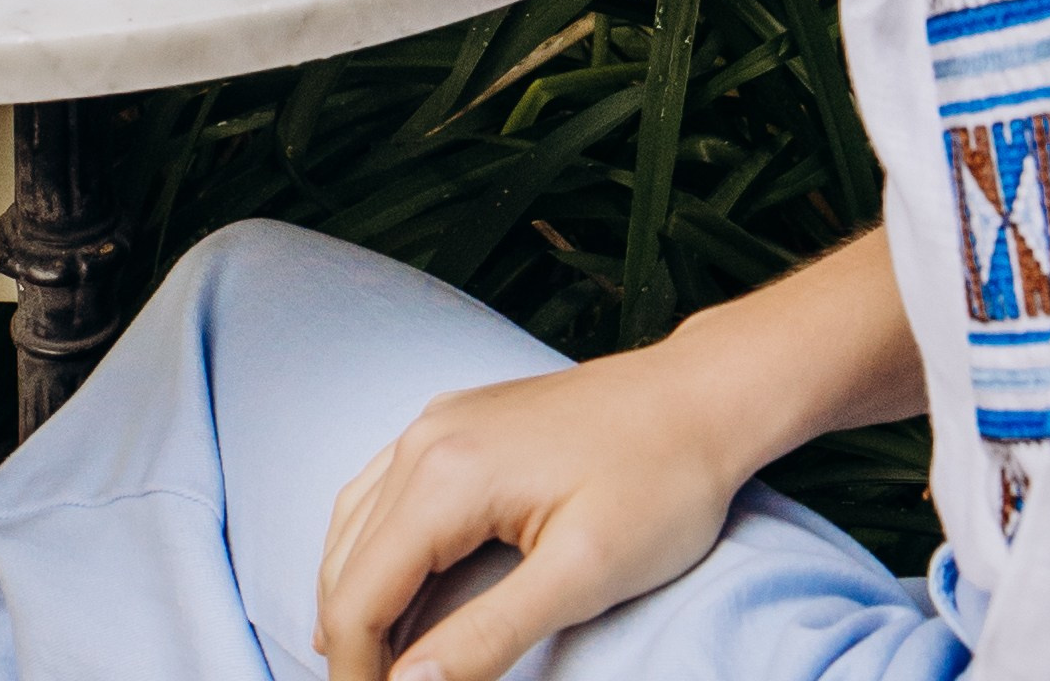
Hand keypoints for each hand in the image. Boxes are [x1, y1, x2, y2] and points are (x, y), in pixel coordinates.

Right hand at [314, 339, 737, 680]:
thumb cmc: (660, 483)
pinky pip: (382, 493)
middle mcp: (426, 438)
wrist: (703, 397)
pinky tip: (389, 592)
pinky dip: (371, 554)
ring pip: (355, 527)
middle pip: (347, 566)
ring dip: (354, 603)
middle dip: (352, 647)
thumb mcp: (582, 576)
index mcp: (446, 475)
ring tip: (376, 670)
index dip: (356, 675)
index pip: (358, 598)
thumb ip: (487, 637)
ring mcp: (440, 422)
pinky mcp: (459, 421)